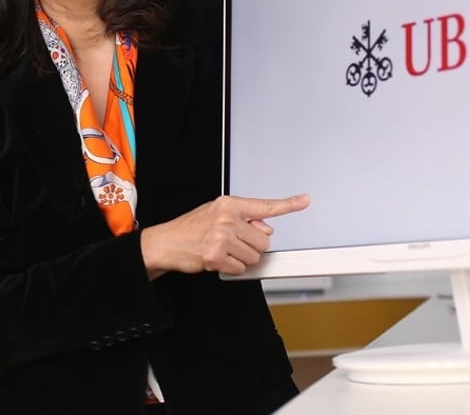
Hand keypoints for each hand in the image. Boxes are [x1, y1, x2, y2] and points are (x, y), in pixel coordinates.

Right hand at [139, 194, 309, 278]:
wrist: (164, 243)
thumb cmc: (189, 229)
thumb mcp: (214, 214)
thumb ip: (242, 219)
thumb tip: (265, 227)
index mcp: (228, 204)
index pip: (263, 206)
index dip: (288, 204)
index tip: (304, 201)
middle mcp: (226, 218)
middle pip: (263, 240)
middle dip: (251, 246)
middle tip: (232, 243)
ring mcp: (221, 237)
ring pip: (254, 256)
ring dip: (240, 258)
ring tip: (221, 250)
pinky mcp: (217, 256)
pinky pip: (241, 268)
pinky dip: (231, 268)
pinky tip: (216, 259)